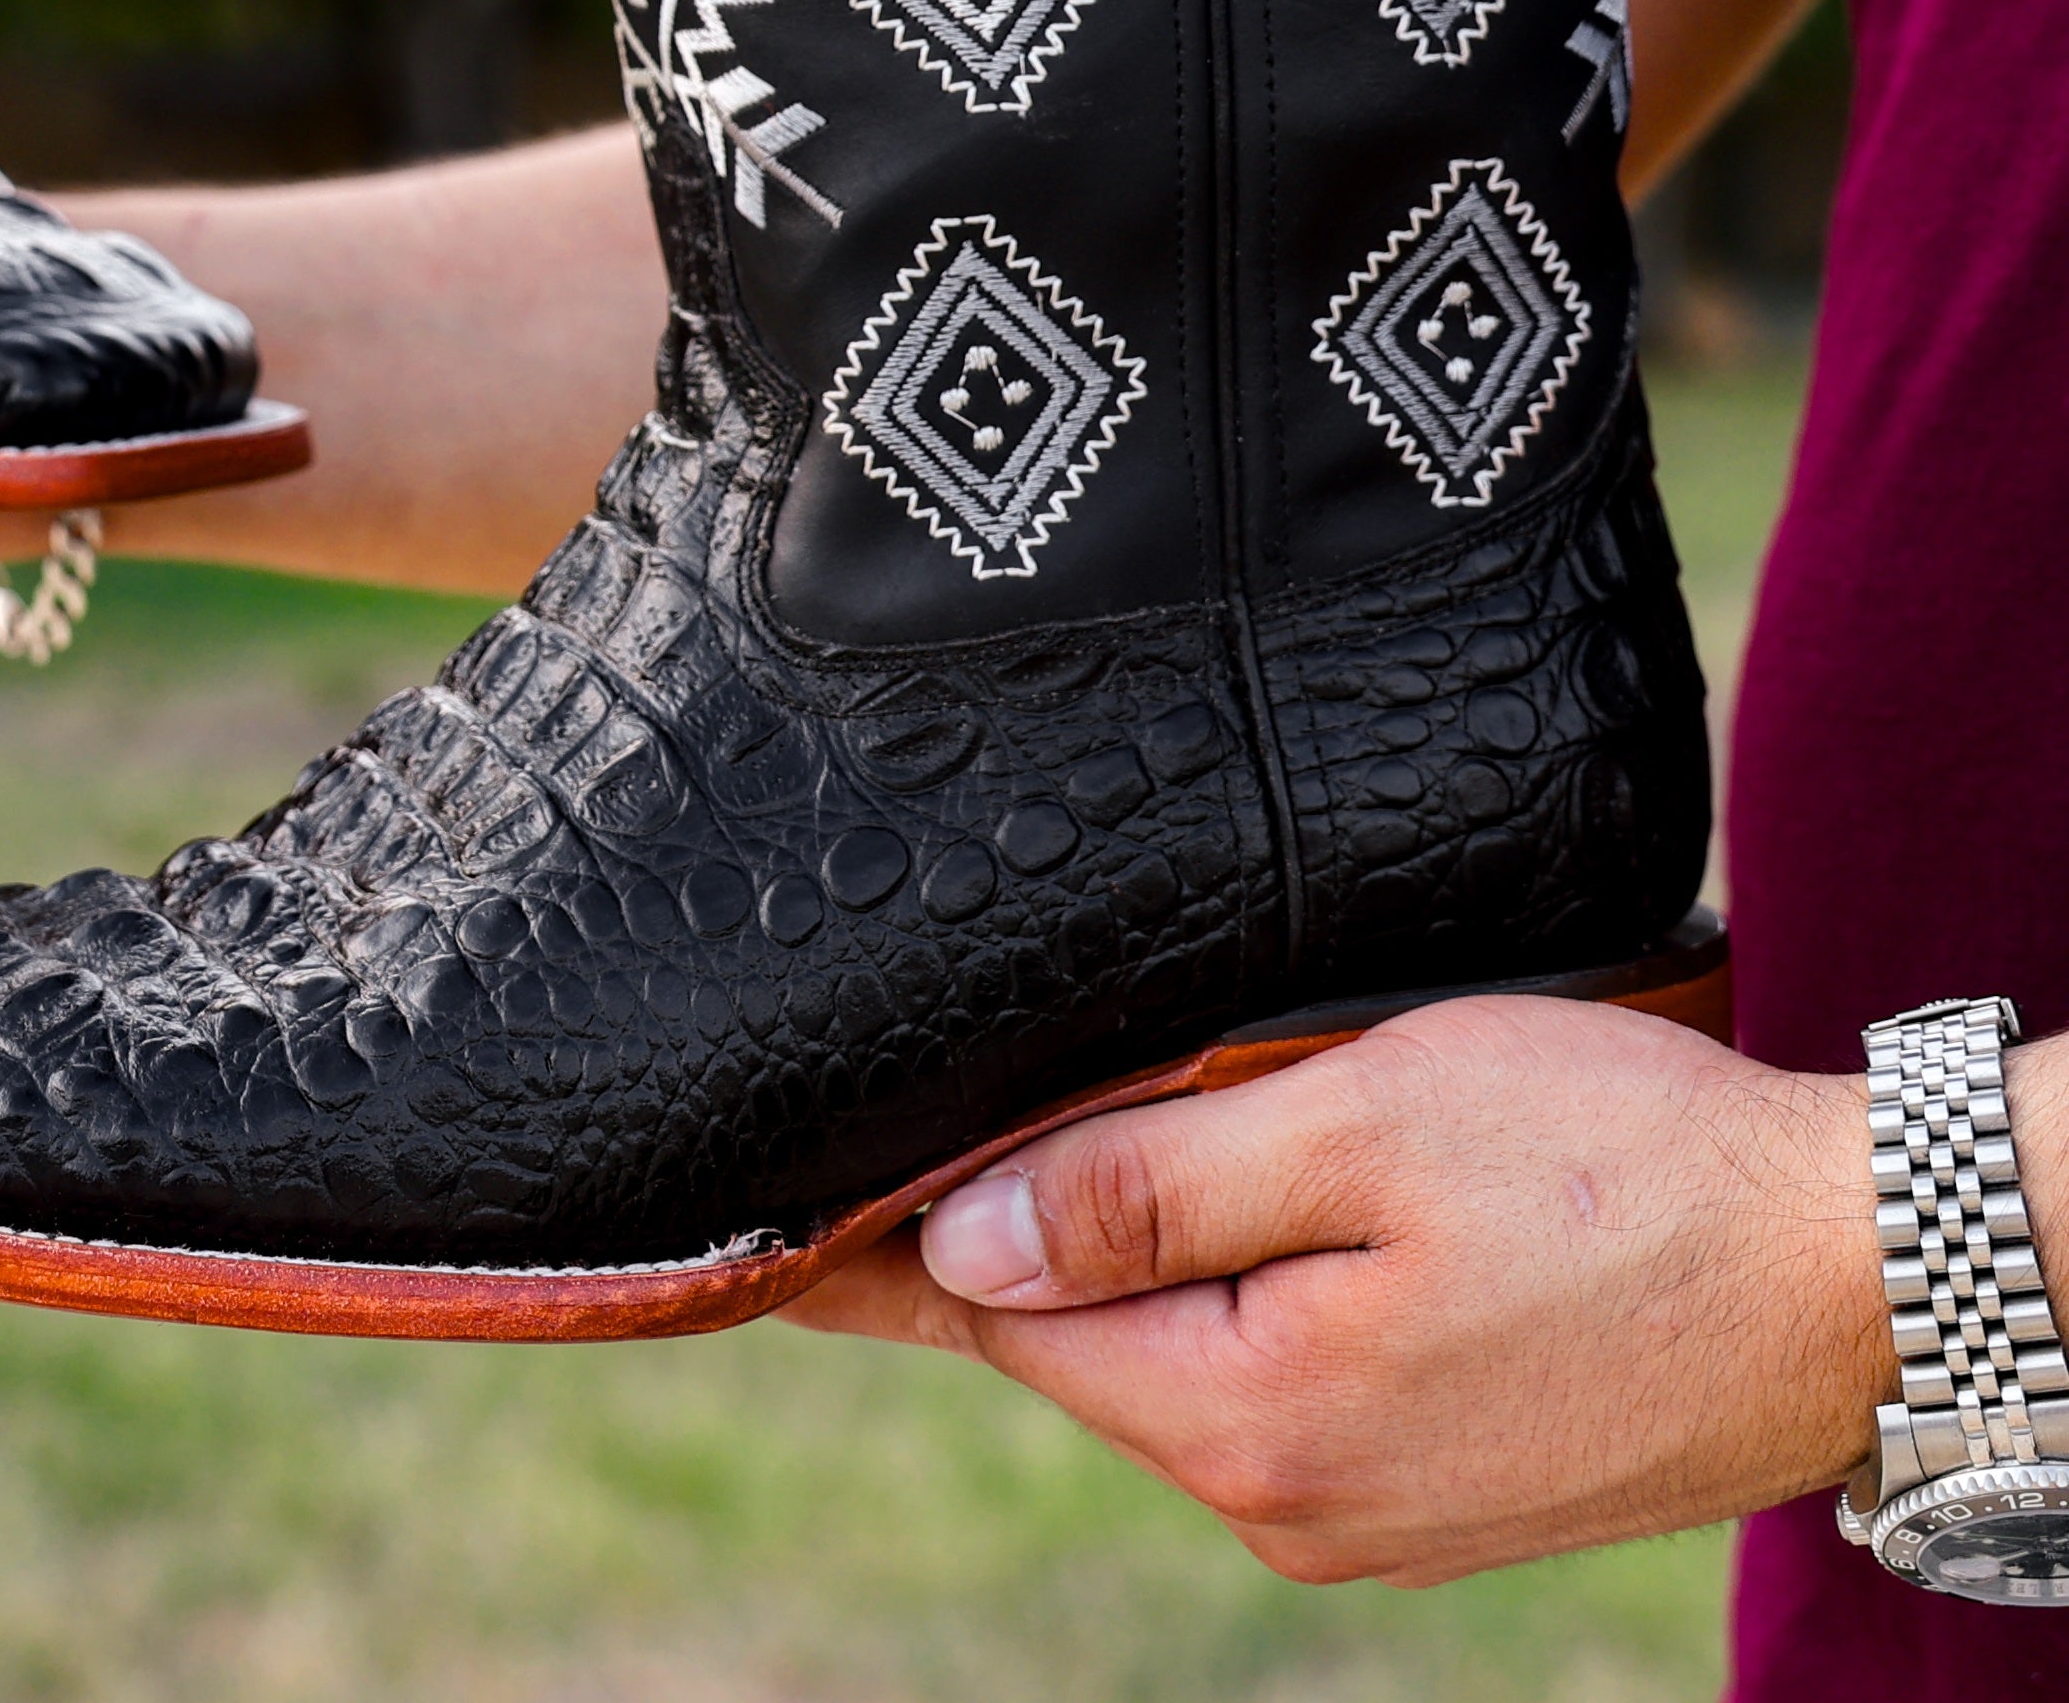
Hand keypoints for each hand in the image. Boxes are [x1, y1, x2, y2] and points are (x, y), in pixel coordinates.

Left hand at [788, 994, 1900, 1581]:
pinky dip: (1212, 1297)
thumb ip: (1144, 1185)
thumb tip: (956, 1237)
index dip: (894, 1233)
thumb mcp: (1352, 1125)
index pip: (1000, 1322)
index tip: (780, 1197)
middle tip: (898, 1123)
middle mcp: (1298, 1503)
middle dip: (1001, 1235)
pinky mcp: (1437, 1485)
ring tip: (1035, 1146)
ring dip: (1116, 1259)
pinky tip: (1192, 1216)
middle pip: (1078, 1346)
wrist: (1856, 1274)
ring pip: (1171, 1360)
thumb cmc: (1617, 1164)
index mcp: (1256, 1420)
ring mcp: (1373, 1512)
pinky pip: (1265, 1381)